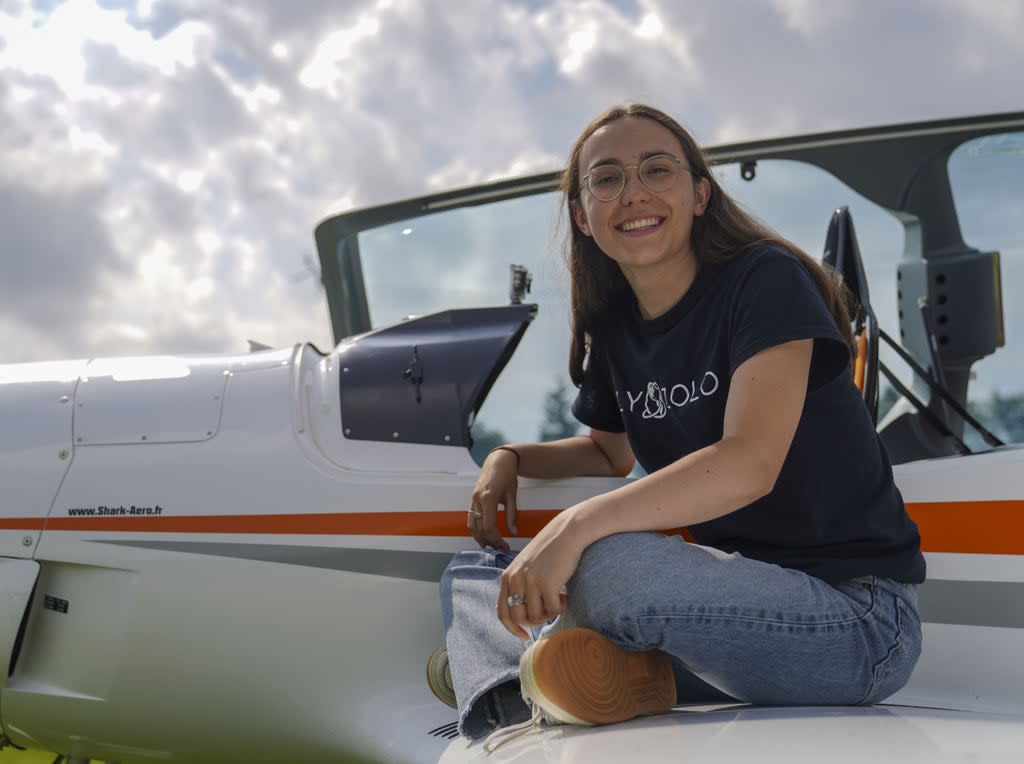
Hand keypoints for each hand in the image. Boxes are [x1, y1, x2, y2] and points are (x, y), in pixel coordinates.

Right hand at [468, 448, 519, 549]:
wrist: (498, 460)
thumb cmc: (507, 475)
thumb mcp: (512, 494)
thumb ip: (512, 514)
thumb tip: (514, 532)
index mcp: (489, 498)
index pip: (489, 526)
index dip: (497, 540)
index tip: (505, 546)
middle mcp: (478, 499)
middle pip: (480, 528)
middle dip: (490, 541)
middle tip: (500, 548)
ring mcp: (473, 499)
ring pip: (472, 525)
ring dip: (480, 537)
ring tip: (491, 545)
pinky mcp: (473, 499)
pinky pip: (471, 518)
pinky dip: (476, 529)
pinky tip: (483, 535)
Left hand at [496, 507, 584, 638]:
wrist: (567, 533)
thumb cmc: (550, 551)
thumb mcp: (526, 566)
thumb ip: (519, 586)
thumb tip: (521, 617)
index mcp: (507, 576)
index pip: (502, 612)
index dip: (512, 628)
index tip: (524, 635)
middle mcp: (515, 580)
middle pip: (518, 618)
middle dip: (534, 622)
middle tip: (547, 613)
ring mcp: (530, 582)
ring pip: (536, 616)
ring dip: (549, 614)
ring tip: (558, 599)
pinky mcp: (547, 585)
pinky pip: (552, 611)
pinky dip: (561, 608)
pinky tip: (566, 596)